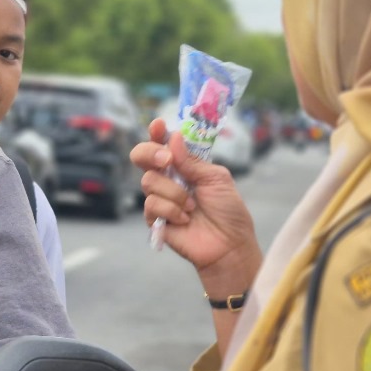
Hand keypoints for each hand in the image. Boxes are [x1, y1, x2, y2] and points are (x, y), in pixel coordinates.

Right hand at [131, 120, 263, 294]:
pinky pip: (151, 205)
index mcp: (185, 165)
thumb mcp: (216, 179)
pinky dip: (171, 210)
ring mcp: (160, 197)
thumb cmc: (228, 211)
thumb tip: (174, 139)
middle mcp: (169, 178)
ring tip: (191, 207)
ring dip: (173, 193)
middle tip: (167, 161)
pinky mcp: (154, 218)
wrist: (228, 244)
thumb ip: (193, 161)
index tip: (159, 125)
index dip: (158, 132)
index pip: (165, 143)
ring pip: (148, 181)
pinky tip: (185, 219)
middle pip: (142, 156)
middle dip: (150, 154)